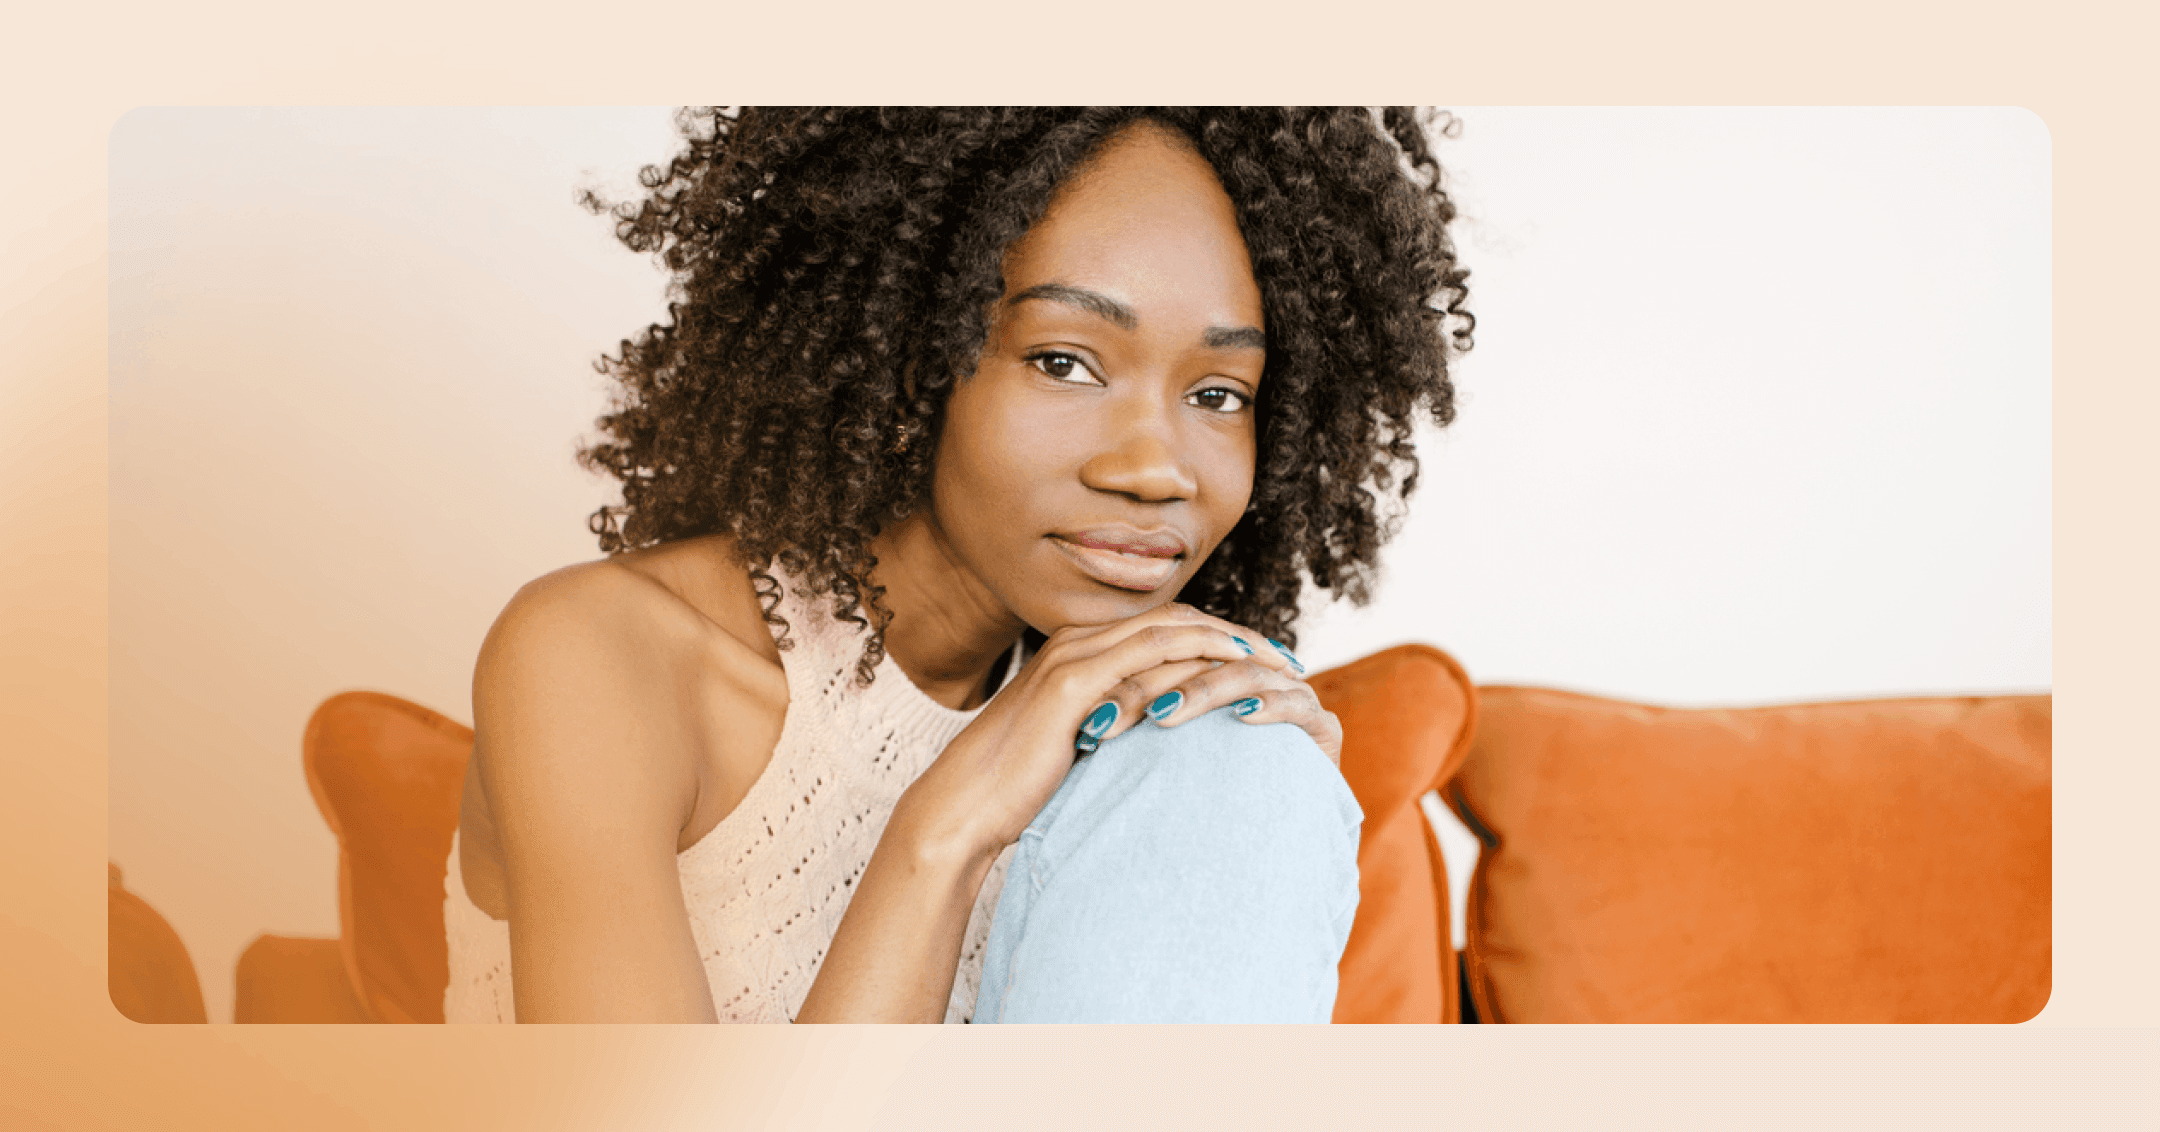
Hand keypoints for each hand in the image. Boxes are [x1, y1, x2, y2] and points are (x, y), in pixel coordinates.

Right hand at [893, 602, 1312, 860]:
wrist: (964, 808)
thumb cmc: (1020, 787)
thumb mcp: (1081, 747)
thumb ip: (1119, 727)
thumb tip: (1165, 740)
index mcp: (1080, 651)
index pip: (1167, 628)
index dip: (1222, 638)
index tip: (1268, 662)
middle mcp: (1078, 642)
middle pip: (1180, 619)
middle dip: (1241, 635)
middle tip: (1289, 659)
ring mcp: (1073, 658)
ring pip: (1171, 630)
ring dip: (1232, 641)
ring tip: (1278, 664)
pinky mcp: (1070, 685)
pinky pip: (1148, 658)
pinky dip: (1198, 658)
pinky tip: (1235, 672)